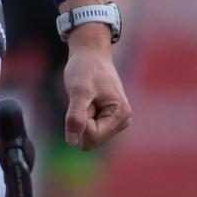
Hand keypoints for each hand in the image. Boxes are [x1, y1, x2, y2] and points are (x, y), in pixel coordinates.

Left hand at [60, 35, 132, 149]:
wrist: (91, 53)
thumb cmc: (86, 68)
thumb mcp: (79, 90)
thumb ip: (76, 116)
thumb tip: (72, 143)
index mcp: (121, 115)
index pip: (91, 137)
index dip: (81, 120)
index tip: (86, 98)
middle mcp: (123, 120)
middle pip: (91, 140)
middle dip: (83, 120)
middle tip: (86, 98)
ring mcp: (117, 121)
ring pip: (88, 137)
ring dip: (83, 117)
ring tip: (89, 97)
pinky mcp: (110, 120)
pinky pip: (89, 130)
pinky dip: (84, 116)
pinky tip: (91, 100)